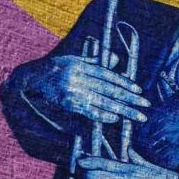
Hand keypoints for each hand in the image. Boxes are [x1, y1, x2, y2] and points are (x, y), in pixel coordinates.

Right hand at [27, 55, 149, 124]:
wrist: (32, 78)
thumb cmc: (56, 68)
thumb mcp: (75, 60)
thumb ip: (96, 61)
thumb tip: (116, 59)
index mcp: (82, 66)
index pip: (108, 75)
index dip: (124, 83)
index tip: (139, 90)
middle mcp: (78, 77)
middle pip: (109, 89)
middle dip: (130, 98)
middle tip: (146, 105)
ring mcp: (73, 91)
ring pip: (103, 102)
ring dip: (123, 110)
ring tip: (138, 117)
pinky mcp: (67, 103)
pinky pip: (88, 111)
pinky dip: (102, 115)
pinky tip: (115, 119)